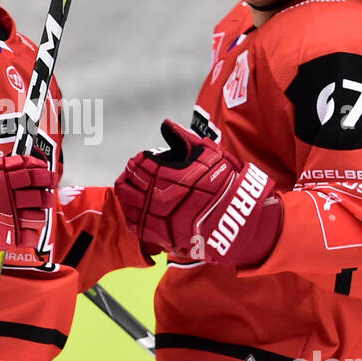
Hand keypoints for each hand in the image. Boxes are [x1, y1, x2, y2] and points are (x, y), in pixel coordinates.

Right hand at [0, 153, 55, 280]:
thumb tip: (17, 163)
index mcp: (0, 175)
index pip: (32, 171)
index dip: (43, 174)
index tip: (47, 175)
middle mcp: (7, 194)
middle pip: (40, 194)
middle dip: (45, 195)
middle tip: (46, 195)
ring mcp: (7, 217)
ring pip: (38, 216)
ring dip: (39, 215)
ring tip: (35, 214)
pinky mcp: (3, 238)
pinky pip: (27, 237)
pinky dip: (30, 235)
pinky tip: (27, 231)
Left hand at [114, 119, 281, 267]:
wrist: (235, 217)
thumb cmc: (224, 184)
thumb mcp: (207, 153)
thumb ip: (183, 137)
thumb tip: (167, 124)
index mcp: (163, 175)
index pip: (138, 164)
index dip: (139, 160)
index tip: (143, 159)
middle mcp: (155, 196)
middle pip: (126, 184)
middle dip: (130, 176)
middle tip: (134, 174)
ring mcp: (155, 218)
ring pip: (127, 205)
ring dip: (128, 196)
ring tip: (133, 191)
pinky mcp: (159, 235)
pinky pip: (135, 225)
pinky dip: (133, 215)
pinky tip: (138, 210)